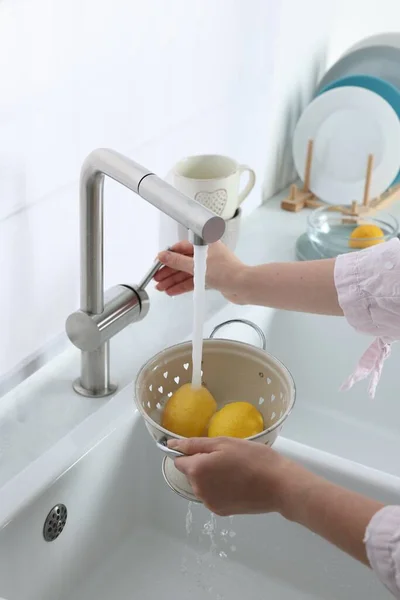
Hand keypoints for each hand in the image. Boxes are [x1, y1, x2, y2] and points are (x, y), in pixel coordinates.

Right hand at [154, 241, 246, 303]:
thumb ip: (178, 262)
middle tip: (157, 278)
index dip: (168, 256)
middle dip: (169, 271)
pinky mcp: (211, 279)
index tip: (158, 263)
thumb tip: (164, 256)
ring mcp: (209, 267)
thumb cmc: (228, 272)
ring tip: (161, 287)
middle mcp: (207, 254)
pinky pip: (193, 281)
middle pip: (182, 261)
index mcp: (205, 244)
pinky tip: (173, 291)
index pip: (181, 248)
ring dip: (174, 280)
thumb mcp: (198, 266)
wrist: (244, 287)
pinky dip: (183, 286)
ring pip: (186, 273)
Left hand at [168, 436, 307, 515]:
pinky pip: (212, 495)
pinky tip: (237, 483)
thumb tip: (171, 444)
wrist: (279, 485)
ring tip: (235, 470)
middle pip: (192, 473)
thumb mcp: (224, 443)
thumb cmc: (253, 458)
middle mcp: (198, 490)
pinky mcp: (221, 512)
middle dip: (203, 464)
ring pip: (202, 485)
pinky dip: (220, 489)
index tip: (208, 449)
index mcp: (197, 470)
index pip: (179, 460)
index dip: (191, 452)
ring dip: (211, 477)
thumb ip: (194, 444)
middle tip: (227, 457)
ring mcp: (209, 503)